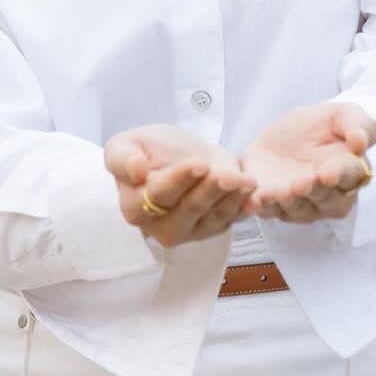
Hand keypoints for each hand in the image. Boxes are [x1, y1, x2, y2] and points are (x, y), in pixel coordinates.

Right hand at [104, 125, 256, 246]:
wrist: (180, 154)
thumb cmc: (151, 150)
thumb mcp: (126, 144)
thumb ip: (121, 158)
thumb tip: (135, 171)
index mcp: (135, 207)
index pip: (159, 195)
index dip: (180, 179)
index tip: (199, 164)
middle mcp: (161, 226)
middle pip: (190, 209)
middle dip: (211, 191)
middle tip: (229, 176)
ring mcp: (191, 230)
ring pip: (214, 215)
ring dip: (232, 198)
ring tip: (246, 180)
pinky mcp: (215, 227)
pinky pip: (232, 218)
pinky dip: (244, 206)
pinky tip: (253, 194)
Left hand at [240, 102, 375, 222]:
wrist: (285, 135)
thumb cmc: (321, 126)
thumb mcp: (342, 114)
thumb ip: (359, 124)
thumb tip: (361, 142)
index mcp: (349, 172)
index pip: (349, 176)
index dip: (339, 175)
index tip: (328, 173)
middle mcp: (329, 196)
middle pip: (323, 198)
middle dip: (311, 191)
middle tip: (300, 184)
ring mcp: (300, 205)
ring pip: (294, 208)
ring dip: (284, 201)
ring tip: (274, 192)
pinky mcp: (271, 205)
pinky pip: (266, 210)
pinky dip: (258, 207)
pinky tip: (251, 201)